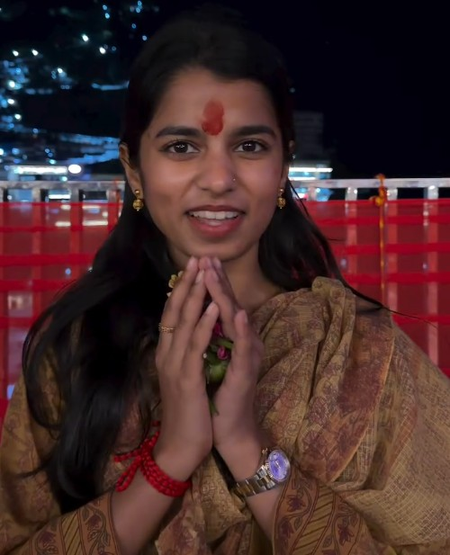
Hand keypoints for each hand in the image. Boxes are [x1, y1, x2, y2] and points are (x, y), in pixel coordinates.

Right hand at [153, 257, 218, 479]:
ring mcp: (174, 365)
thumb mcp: (183, 377)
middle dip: (187, 282)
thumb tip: (189, 333)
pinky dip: (204, 323)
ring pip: (183, 321)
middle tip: (197, 258)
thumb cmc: (187, 412)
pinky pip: (196, 345)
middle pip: (175, 310)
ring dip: (195, 294)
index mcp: (167, 353)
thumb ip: (184, 354)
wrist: (180, 447)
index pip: (172, 313)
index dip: (181, 289)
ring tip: (204, 270)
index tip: (192, 267)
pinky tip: (213, 306)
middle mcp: (166, 354)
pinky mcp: (186, 379)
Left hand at [199, 257, 264, 457]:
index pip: (220, 304)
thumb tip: (198, 313)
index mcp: (230, 338)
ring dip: (226, 295)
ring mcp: (246, 355)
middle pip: (229, 304)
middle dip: (216, 280)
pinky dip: (243, 330)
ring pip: (236, 319)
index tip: (200, 260)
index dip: (211, 282)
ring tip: (215, 274)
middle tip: (207, 256)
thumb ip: (208, 336)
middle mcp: (242, 341)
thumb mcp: (209, 359)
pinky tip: (240, 314)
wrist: (228, 428)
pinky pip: (244, 348)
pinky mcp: (246, 372)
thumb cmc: (217, 393)